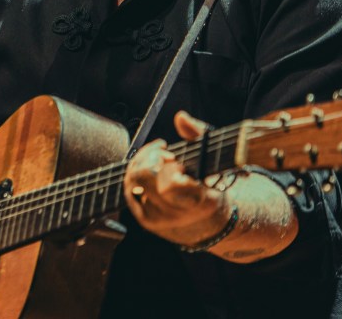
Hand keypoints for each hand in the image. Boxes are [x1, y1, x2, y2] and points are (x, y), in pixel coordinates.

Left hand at [123, 111, 232, 244]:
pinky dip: (136, 176)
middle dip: (151, 157)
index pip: (168, 182)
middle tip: (166, 155)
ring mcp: (159, 219)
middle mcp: (177, 213)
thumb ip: (198, 134)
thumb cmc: (211, 185)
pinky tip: (149, 170)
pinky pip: (130, 192)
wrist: (209, 225)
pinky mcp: (146, 221)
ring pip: (133, 182)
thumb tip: (180, 117)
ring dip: (143, 164)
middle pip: (144, 176)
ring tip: (159, 160)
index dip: (165, 164)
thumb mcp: (211, 159)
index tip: (173, 156)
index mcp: (199, 200)